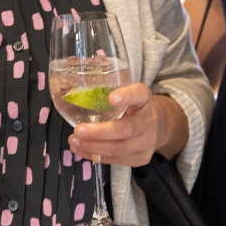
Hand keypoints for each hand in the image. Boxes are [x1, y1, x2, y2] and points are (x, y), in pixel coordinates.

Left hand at [66, 83, 184, 166]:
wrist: (156, 125)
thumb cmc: (130, 105)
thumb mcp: (124, 90)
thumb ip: (105, 84)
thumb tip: (70, 65)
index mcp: (144, 98)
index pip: (139, 94)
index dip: (127, 96)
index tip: (111, 97)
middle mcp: (150, 119)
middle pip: (127, 129)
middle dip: (100, 132)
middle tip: (78, 129)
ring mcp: (148, 141)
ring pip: (121, 148)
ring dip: (95, 146)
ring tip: (74, 141)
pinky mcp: (142, 158)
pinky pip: (118, 160)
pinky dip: (97, 156)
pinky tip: (81, 150)